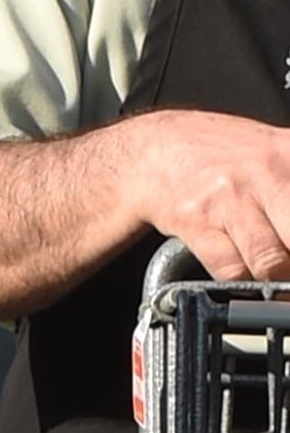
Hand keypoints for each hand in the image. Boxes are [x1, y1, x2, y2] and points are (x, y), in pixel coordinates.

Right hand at [134, 112, 289, 283]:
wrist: (155, 150)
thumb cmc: (223, 155)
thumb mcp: (278, 150)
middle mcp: (265, 173)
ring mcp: (230, 198)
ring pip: (272, 263)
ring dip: (277, 282)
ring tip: (276, 278)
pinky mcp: (197, 222)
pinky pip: (232, 271)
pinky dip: (242, 282)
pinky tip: (244, 273)